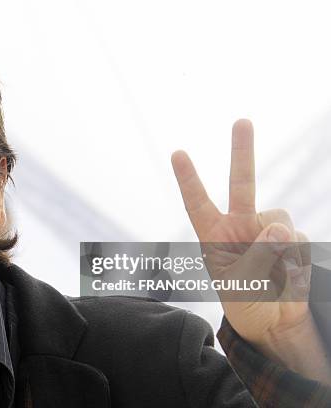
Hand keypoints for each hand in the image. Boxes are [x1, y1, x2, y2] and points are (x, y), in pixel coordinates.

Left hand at [171, 120, 329, 380]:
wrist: (272, 321)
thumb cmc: (246, 302)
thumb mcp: (242, 283)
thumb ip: (260, 254)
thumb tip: (281, 224)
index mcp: (214, 235)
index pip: (198, 203)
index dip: (189, 180)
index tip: (177, 153)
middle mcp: (239, 225)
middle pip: (242, 183)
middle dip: (242, 152)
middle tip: (241, 121)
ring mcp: (266, 229)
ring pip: (279, 217)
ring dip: (279, 243)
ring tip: (272, 272)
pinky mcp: (291, 239)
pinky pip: (298, 239)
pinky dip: (295, 258)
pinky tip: (288, 274)